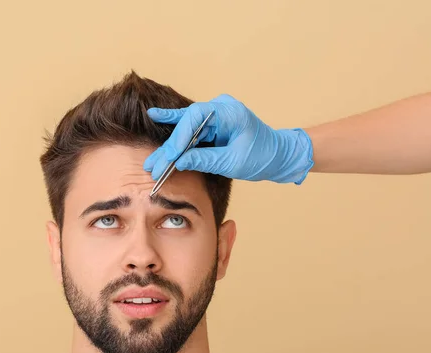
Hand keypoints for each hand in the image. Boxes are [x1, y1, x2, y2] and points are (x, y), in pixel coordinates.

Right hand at [143, 94, 313, 183]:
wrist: (279, 155)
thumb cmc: (262, 156)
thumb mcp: (233, 162)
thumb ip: (205, 159)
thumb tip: (179, 162)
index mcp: (230, 112)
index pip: (196, 118)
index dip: (179, 137)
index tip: (170, 157)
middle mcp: (220, 108)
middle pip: (187, 124)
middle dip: (170, 147)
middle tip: (153, 166)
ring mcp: (216, 115)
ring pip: (186, 129)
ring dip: (170, 147)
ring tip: (152, 162)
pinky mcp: (213, 124)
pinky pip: (191, 126)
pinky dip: (175, 128)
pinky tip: (155, 116)